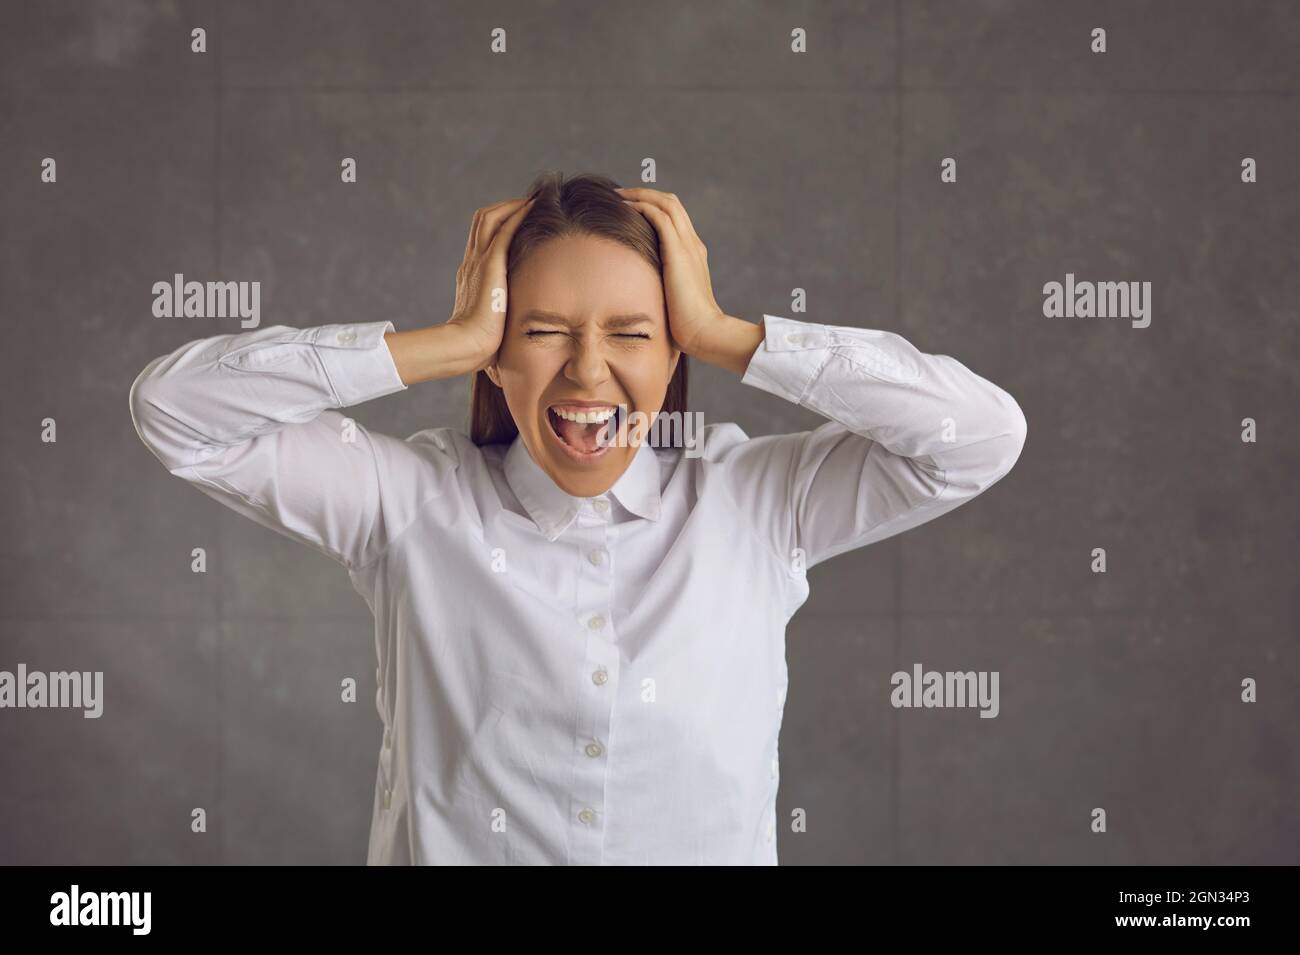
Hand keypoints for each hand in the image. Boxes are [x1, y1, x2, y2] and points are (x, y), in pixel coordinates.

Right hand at [446, 196, 534, 371]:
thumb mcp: (492, 320)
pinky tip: (534, 208)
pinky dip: (518, 215)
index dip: (500, 223)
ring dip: (512, 205)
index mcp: (471, 273)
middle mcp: (472, 262)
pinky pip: (504, 230)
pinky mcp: (490, 265)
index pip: (482, 238)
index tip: (520, 220)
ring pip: (490, 218)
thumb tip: (513, 322)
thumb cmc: (480, 342)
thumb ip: (501, 312)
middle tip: (529, 204)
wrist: (466, 345)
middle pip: (483, 220)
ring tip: (534, 200)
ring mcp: (479, 261)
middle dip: (505, 207)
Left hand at [617, 187, 726, 357]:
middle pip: (672, 203)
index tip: (629, 209)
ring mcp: (687, 245)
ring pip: (666, 203)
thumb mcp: (671, 301)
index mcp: (693, 255)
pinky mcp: (678, 251)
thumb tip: (640, 297)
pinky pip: (659, 216)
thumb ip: (660, 291)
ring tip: (618, 195)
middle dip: (645, 194)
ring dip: (640, 195)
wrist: (705, 332)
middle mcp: (692, 244)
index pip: (675, 218)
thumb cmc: (687, 327)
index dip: (653, 207)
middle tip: (620, 195)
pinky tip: (623, 208)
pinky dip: (641, 206)